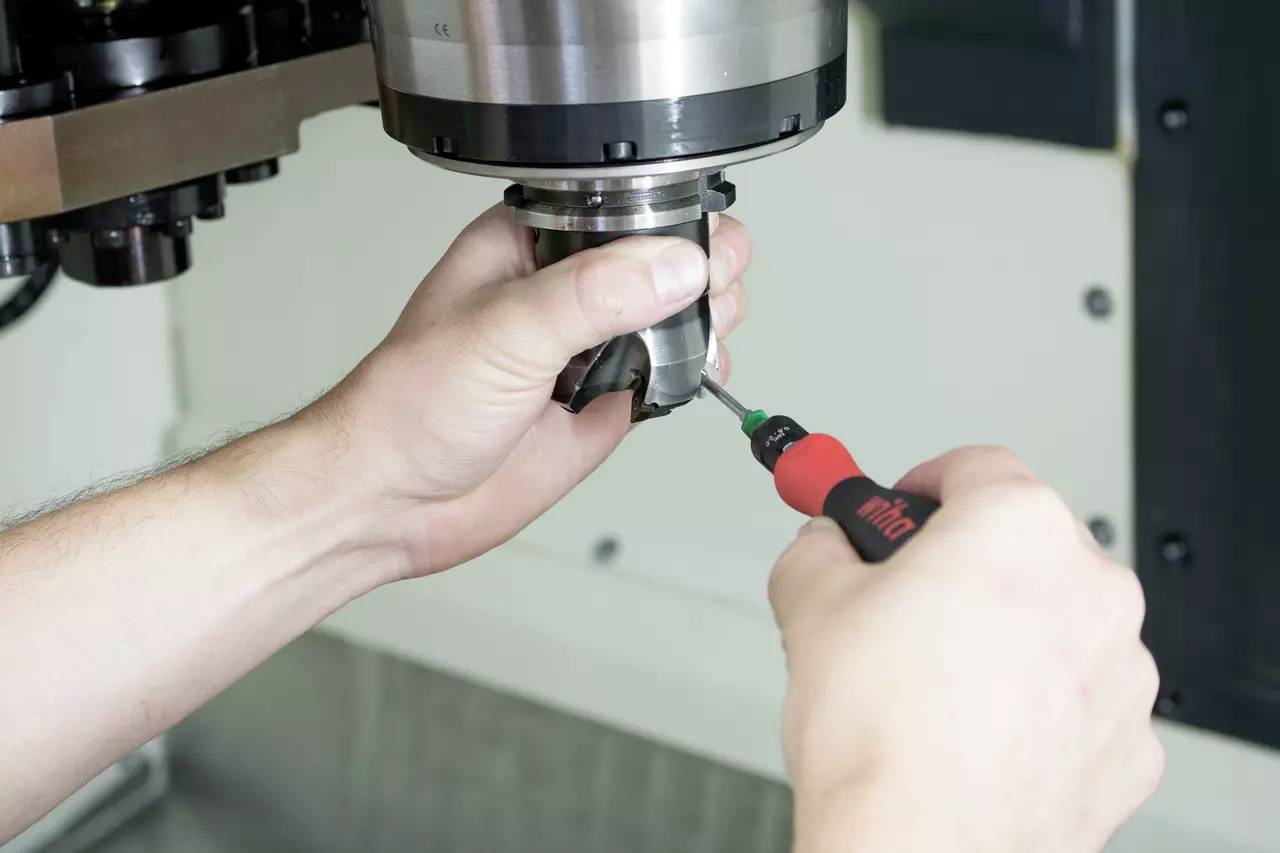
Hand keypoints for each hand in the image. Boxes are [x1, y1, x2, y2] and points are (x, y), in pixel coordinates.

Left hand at [307, 206, 750, 574]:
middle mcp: (565, 290)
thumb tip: (676, 265)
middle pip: (661, 257)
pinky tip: (693, 371)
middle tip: (711, 294)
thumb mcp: (504, 331)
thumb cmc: (409, 405)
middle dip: (702, 268)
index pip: (622, 203)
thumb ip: (593, 294)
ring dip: (705, 319)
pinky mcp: (602, 402)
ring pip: (672, 314)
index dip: (673, 216)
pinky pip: (666, 375)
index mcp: (530, 243)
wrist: (393, 503)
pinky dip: (693, 371)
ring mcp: (587, 347)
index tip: (705, 245)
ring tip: (704, 333)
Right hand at [770, 447, 1163, 852]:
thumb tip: (824, 544)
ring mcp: (1122, 669)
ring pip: (1056, 621)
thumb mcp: (809, 602)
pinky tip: (977, 729)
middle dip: (965, 563)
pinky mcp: (1129, 742)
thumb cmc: (882, 735)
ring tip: (934, 680)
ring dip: (1005, 633)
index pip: (974, 466)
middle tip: (906, 600)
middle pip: (1022, 544)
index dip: (922, 485)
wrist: (920, 846)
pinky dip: (1036, 702)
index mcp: (1018, 528)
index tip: (900, 508)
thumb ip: (819, 546)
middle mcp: (1090, 587)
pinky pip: (1079, 696)